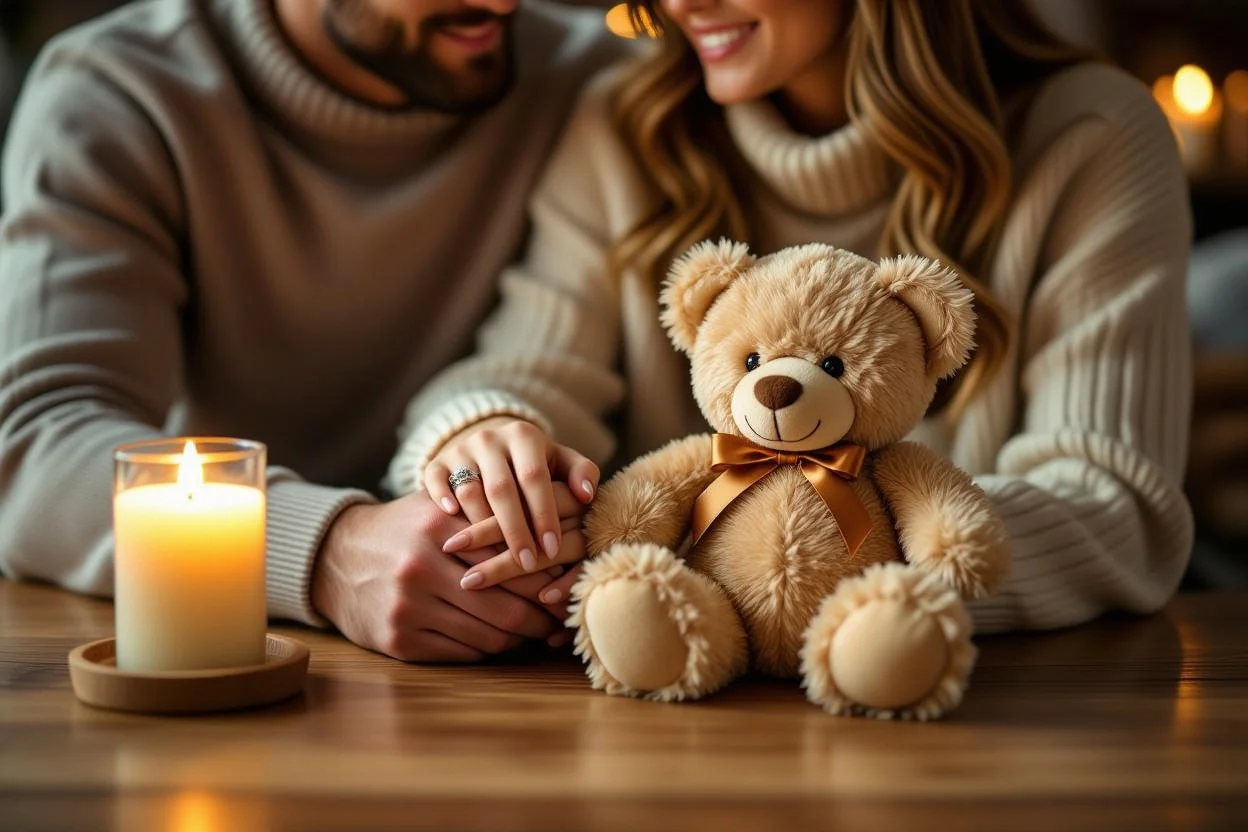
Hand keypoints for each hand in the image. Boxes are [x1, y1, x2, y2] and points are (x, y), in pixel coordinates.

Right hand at [311, 490, 562, 661]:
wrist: (334, 559)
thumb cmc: (403, 530)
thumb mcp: (437, 509)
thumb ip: (486, 515)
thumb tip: (550, 537)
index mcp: (436, 528)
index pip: (510, 560)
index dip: (545, 578)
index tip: (565, 584)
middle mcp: (420, 568)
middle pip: (504, 607)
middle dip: (540, 618)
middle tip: (561, 620)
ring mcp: (408, 608)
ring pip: (487, 637)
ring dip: (518, 639)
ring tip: (537, 632)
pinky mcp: (399, 641)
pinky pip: (462, 653)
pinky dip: (488, 650)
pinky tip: (500, 642)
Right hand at [424, 417, 597, 574]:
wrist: (491, 448)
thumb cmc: (535, 465)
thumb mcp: (561, 462)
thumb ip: (581, 472)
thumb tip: (586, 494)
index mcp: (523, 435)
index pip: (535, 477)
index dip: (544, 514)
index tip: (553, 549)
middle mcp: (489, 438)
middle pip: (501, 488)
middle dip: (516, 530)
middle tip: (528, 564)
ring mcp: (459, 450)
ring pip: (469, 491)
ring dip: (483, 530)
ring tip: (496, 562)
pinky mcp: (436, 463)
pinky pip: (435, 483)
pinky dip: (443, 505)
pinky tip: (455, 538)